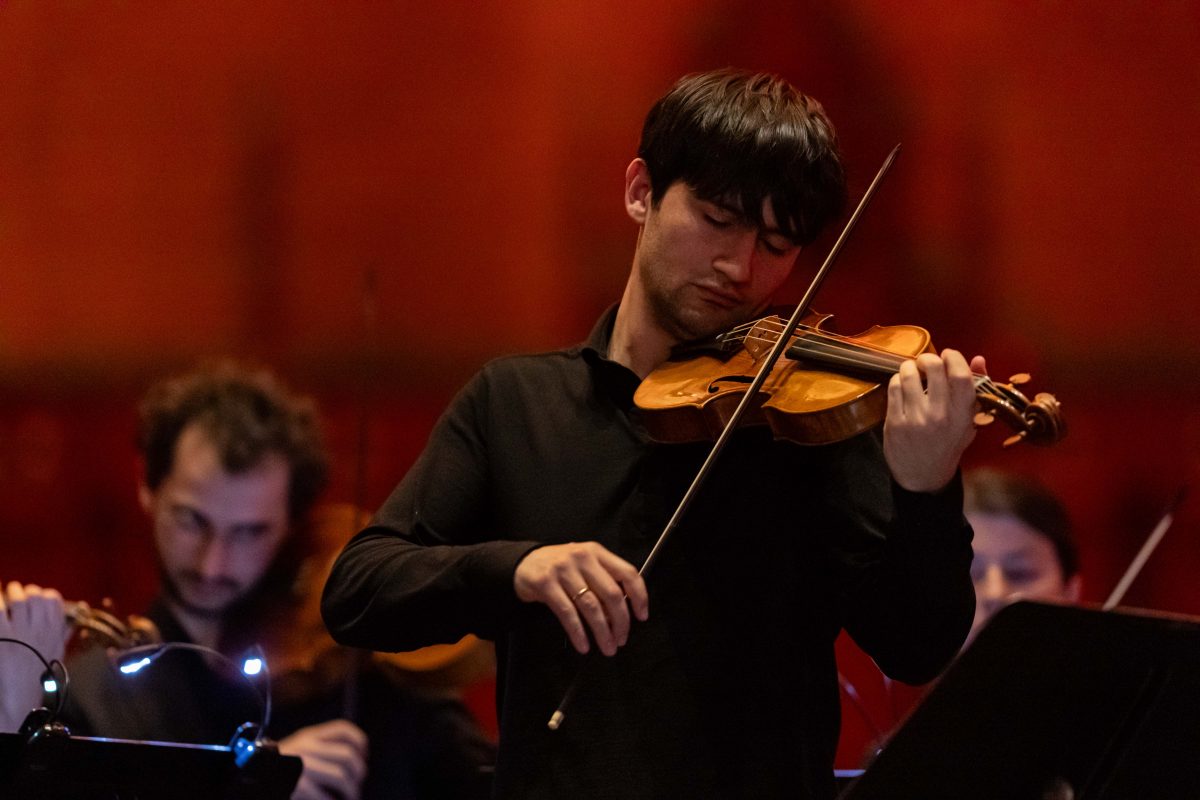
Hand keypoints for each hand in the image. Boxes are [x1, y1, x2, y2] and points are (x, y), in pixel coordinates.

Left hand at [0, 582, 69, 731]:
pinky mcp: (3, 637)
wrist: (18, 694)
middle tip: (19, 592)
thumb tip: (76, 619)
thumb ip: (64, 633)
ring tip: (7, 591)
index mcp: (54, 632)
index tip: (40, 596)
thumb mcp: (56, 652)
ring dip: (12, 592)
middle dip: (27, 591)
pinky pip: (0, 611)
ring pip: (19, 600)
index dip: (46, 595)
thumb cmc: (37, 673)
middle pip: (37, 597)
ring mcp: (22, 633)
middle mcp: (40, 630)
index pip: (55, 602)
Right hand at [278, 719, 368, 799]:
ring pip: (343, 777)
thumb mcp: (296, 754)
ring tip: (349, 799)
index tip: (362, 757)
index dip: (359, 743)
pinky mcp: (297, 786)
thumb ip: (318, 752)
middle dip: (358, 775)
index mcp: (307, 736)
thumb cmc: (274, 772)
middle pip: (348, 756)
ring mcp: (302, 766)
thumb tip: (352, 760)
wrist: (247, 781)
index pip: (342, 730)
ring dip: (351, 792)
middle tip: (355, 787)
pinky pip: (327, 797)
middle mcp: (306, 746)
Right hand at [513, 542, 648, 655]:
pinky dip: (578, 633)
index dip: (639, 596)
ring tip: (607, 647)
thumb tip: (620, 614)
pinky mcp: (546, 584)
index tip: (642, 616)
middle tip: (621, 640)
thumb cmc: (559, 567)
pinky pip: (567, 613)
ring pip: (591, 606)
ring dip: (602, 632)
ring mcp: (563, 570)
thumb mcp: (584, 565)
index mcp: (597, 552)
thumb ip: (603, 581)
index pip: (628, 573)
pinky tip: (583, 645)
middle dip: (621, 622)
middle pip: (612, 594)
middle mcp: (582, 558)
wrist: (523, 563)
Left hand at [883, 350, 985, 492]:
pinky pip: (893, 387)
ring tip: (912, 373)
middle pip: (933, 367)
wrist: (924, 475)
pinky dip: (897, 380)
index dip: (954, 357)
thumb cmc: (948, 443)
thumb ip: (975, 389)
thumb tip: (978, 358)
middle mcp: (940, 415)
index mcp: (962, 414)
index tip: (948, 354)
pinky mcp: (894, 422)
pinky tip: (902, 386)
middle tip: (926, 362)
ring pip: (908, 374)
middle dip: (928, 358)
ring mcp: (915, 419)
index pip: (961, 375)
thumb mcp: (968, 421)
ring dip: (909, 367)